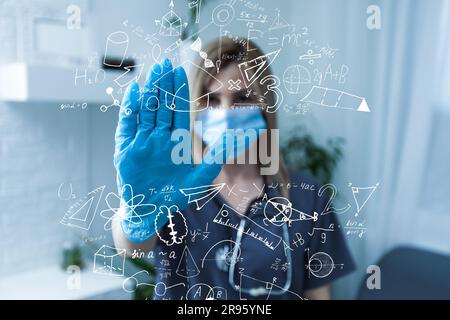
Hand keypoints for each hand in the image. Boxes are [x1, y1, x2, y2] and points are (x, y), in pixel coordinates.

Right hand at [114, 58, 221, 241]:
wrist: (151, 211)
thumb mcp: (203, 175)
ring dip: (149, 91)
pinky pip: (127, 125)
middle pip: (161, 106)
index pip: (178, 111)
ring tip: (153, 71)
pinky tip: (134, 91)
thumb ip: (220, 154)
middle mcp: (159, 137)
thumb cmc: (177, 194)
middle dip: (163, 85)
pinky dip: (130, 109)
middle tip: (165, 63)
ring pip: (146, 111)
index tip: (180, 71)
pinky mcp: (126, 149)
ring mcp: (142, 141)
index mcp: (176, 140)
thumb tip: (246, 135)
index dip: (179, 92)